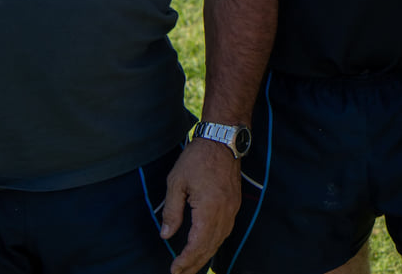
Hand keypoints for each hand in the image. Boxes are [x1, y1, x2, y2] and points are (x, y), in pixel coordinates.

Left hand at [161, 139, 240, 273]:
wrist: (223, 139)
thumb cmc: (197, 158)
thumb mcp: (176, 182)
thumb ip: (172, 211)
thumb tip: (166, 235)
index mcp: (209, 208)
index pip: (197, 243)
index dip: (185, 260)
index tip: (174, 269)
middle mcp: (225, 211)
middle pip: (210, 246)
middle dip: (195, 263)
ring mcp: (232, 208)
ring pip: (220, 240)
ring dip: (206, 256)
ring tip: (192, 267)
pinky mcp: (234, 203)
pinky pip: (226, 231)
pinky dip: (215, 243)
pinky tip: (207, 248)